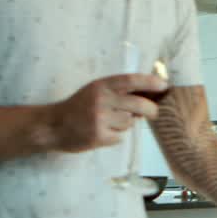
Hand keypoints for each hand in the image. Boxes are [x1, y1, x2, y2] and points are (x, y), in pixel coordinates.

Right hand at [47, 73, 166, 152]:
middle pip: (138, 104)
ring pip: (129, 122)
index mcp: (100, 85)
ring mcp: (99, 119)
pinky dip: (115, 136)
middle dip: (151, 110)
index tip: (163, 85)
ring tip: (109, 122)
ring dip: (125, 124)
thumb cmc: (77, 107)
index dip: (149, 82)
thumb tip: (147, 95)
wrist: (52, 125)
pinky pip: (119, 137)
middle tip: (154, 113)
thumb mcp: (94, 91)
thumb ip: (116, 91)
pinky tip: (102, 132)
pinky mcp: (98, 136)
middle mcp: (101, 100)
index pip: (130, 80)